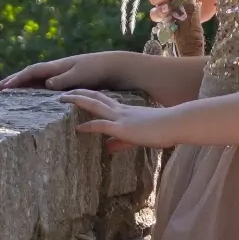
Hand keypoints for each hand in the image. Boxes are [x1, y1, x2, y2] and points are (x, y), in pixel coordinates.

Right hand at [0, 52, 117, 92]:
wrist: (112, 67)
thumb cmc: (97, 70)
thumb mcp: (81, 76)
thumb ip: (64, 80)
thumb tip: (46, 85)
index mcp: (56, 67)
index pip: (31, 72)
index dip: (15, 80)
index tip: (1, 88)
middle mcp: (54, 71)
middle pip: (28, 76)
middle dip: (10, 82)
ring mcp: (58, 77)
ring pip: (33, 82)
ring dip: (18, 87)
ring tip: (3, 94)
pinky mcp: (64, 84)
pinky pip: (42, 87)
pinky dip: (31, 91)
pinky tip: (26, 99)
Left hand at [57, 89, 176, 148]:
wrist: (176, 125)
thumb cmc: (163, 131)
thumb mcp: (138, 138)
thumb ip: (121, 142)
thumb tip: (107, 148)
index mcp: (126, 111)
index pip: (103, 101)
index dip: (89, 97)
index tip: (76, 94)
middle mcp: (121, 111)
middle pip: (95, 97)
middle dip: (78, 93)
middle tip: (62, 92)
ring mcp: (121, 117)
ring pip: (95, 105)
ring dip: (77, 100)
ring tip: (62, 99)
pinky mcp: (123, 128)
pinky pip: (102, 125)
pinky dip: (89, 126)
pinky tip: (78, 129)